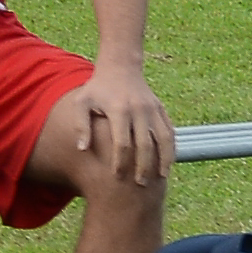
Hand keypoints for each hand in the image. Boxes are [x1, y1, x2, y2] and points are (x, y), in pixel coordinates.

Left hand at [75, 61, 173, 190]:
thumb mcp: (82, 102)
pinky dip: (171, 148)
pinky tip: (168, 162)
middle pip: (145, 145)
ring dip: (164, 160)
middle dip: (143, 166)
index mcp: (119, 110)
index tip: (117, 177)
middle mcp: (139, 111)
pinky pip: (170, 131)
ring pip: (164, 139)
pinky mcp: (161, 109)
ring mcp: (153, 109)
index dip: (120, 162)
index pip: (122, 143)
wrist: (120, 67)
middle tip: (141, 185)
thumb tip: (82, 149)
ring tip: (161, 178)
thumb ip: (81, 125)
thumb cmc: (96, 88)